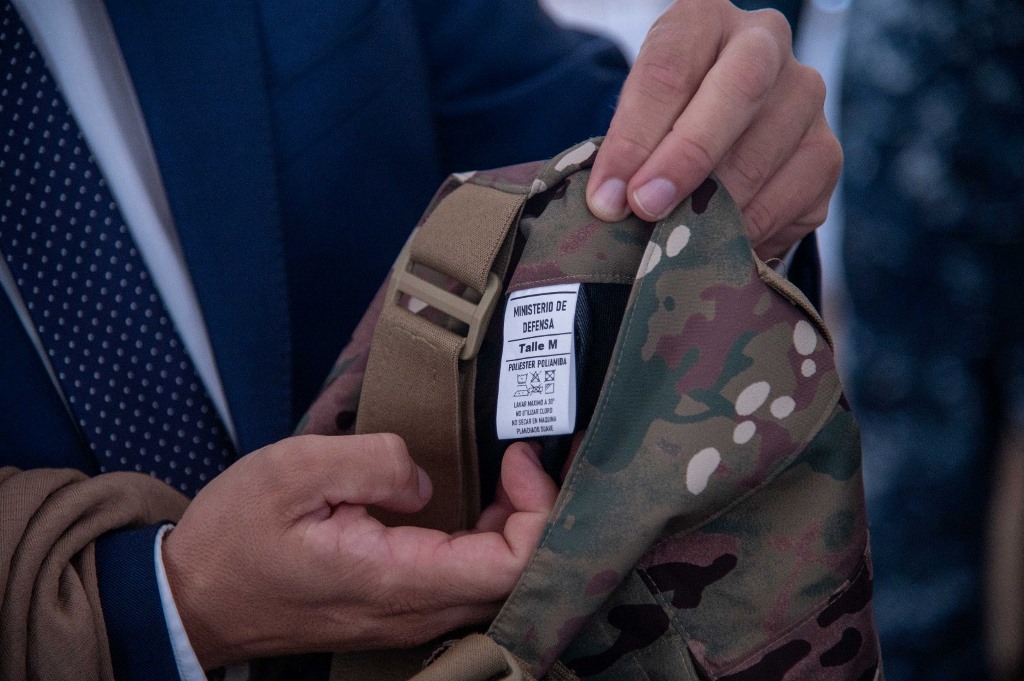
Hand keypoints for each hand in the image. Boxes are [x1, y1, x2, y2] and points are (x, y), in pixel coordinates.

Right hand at [162, 434, 556, 668]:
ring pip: (495, 584)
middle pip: (518, 578)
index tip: (516, 457)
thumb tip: (427, 479)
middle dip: (539, 514)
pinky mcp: (397, 610)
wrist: (193, 598)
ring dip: (516, 528)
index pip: (512, 565)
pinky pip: (465, 583)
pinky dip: (490, 542)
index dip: (538, 509)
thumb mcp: (294, 471)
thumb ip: (374, 463)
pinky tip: (481, 503)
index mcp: (397, 579)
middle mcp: (414, 611)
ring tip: (510, 473)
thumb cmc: (236, 536)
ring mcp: (407, 617)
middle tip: (528, 457)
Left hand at [586, 0, 841, 257]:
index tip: (607, 197)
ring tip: (675, 239)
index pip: (669, 68)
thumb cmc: (660, 127)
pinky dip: (749, 231)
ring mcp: (805, 95)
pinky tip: (717, 244)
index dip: (635, 137)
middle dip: (686, 158)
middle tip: (646, 208)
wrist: (714, 142)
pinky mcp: (826, 152)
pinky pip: (791, 199)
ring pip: (764, 152)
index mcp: (703, 20)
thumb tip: (611, 205)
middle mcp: (764, 41)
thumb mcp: (633, 122)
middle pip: (738, 89)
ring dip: (714, 206)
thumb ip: (624, 153)